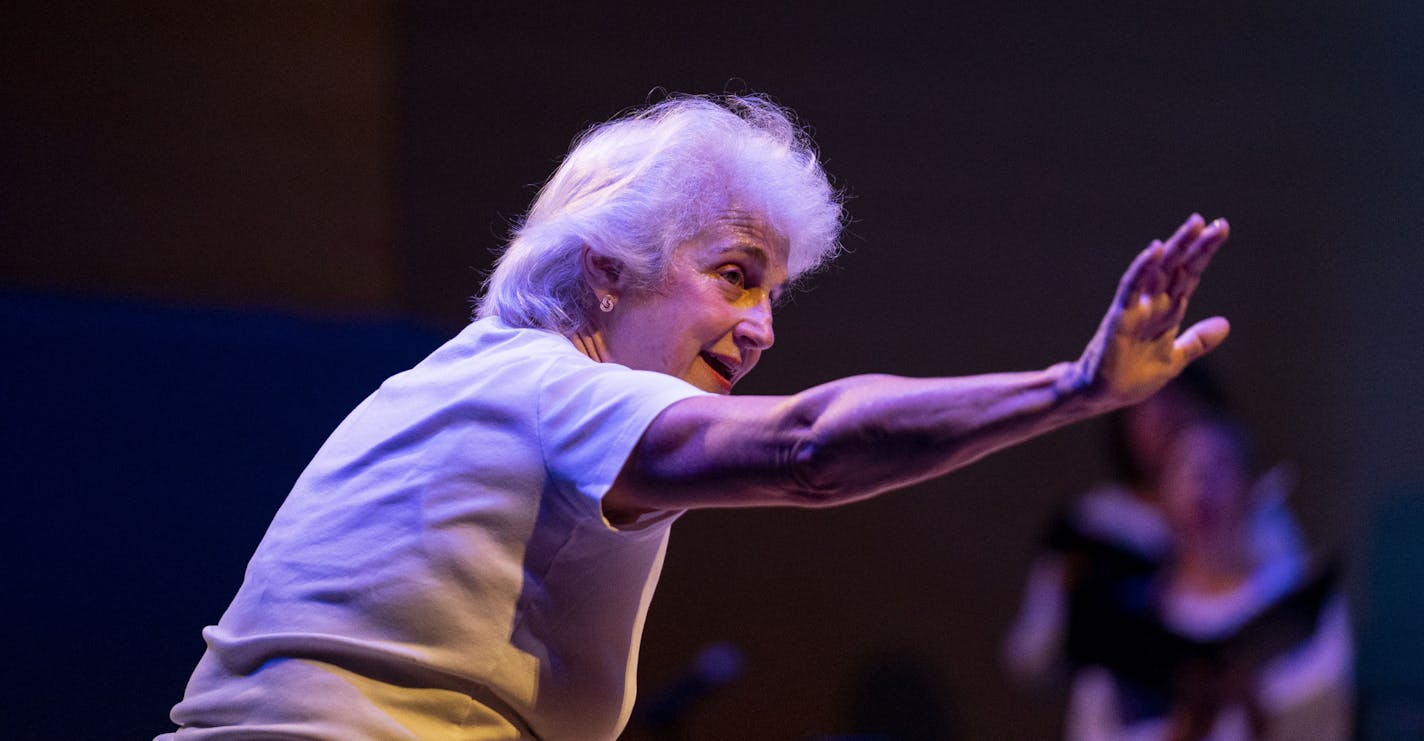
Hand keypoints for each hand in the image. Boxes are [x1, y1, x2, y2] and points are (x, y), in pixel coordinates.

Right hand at [1065, 214, 1230, 409]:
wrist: (1103, 396)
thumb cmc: (1133, 377)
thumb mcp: (1175, 359)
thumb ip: (1198, 340)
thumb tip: (1225, 323)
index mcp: (1166, 312)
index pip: (1188, 276)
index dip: (1203, 254)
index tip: (1220, 229)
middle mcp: (1152, 304)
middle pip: (1177, 268)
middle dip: (1195, 245)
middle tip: (1216, 223)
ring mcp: (1135, 308)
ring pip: (1158, 271)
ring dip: (1175, 248)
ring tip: (1193, 225)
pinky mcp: (1120, 317)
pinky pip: (1131, 288)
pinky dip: (1142, 268)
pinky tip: (1156, 250)